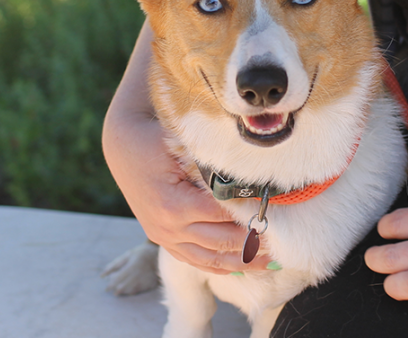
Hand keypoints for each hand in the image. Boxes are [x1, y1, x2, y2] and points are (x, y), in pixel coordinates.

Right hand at [103, 23, 272, 274]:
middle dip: (254, 244)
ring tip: (272, 262)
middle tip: (285, 243)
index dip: (253, 216)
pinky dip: (220, 265)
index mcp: (174, 205)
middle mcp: (168, 228)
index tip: (278, 214)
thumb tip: (251, 177)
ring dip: (242, 262)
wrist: (122, 146)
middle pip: (222, 242)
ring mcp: (164, 237)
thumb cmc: (156, 140)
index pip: (225, 216)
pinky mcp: (163, 240)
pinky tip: (243, 266)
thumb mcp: (183, 147)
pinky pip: (195, 260)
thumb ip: (213, 166)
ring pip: (210, 259)